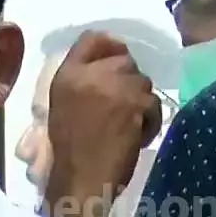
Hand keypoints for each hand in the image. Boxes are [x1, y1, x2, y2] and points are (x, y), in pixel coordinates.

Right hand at [42, 31, 160, 216]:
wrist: (81, 178)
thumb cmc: (68, 147)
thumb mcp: (62, 105)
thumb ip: (81, 81)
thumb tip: (108, 66)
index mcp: (67, 75)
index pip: (92, 38)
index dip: (109, 46)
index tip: (115, 58)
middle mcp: (92, 74)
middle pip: (124, 60)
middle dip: (128, 80)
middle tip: (122, 104)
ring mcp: (117, 88)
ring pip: (143, 82)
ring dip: (140, 102)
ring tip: (127, 124)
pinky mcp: (137, 105)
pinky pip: (153, 104)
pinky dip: (149, 121)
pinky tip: (135, 136)